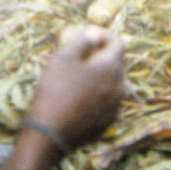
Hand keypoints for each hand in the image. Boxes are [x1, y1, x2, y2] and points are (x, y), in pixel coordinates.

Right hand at [28, 26, 126, 149]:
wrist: (50, 133)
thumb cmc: (56, 90)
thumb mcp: (63, 57)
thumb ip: (82, 41)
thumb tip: (93, 36)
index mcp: (112, 69)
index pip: (118, 44)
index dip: (104, 36)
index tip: (87, 36)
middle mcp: (120, 88)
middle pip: (117, 64)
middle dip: (102, 55)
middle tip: (82, 54)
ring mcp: (115, 108)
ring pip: (112, 84)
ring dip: (100, 76)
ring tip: (79, 76)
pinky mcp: (107, 123)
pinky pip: (106, 102)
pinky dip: (97, 94)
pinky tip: (79, 96)